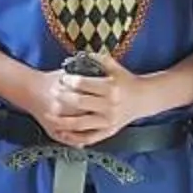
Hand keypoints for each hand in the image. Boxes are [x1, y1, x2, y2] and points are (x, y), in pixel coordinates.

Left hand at [35, 54, 163, 147]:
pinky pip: (88, 138)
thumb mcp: (114, 66)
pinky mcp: (108, 132)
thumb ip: (97, 58)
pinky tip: (61, 133)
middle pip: (78, 102)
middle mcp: (109, 106)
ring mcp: (108, 121)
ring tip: (49, 114)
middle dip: (61, 97)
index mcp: (110, 88)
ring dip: (61, 120)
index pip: (82, 84)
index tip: (61, 78)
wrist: (143, 99)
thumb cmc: (126, 81)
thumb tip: (77, 55)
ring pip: (79, 124)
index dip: (68, 80)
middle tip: (53, 92)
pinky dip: (73, 137)